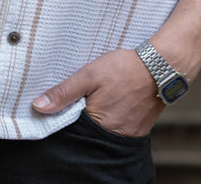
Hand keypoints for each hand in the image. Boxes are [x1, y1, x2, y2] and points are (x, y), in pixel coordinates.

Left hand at [32, 48, 163, 136]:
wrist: (161, 66)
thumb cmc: (125, 68)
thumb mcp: (90, 74)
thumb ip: (64, 92)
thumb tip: (38, 106)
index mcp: (95, 122)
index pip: (69, 130)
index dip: (62, 119)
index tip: (58, 109)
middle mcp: (111, 134)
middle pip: (86, 134)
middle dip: (80, 121)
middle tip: (84, 101)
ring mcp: (127, 134)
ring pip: (102, 132)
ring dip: (97, 120)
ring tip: (100, 101)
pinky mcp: (139, 131)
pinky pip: (119, 130)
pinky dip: (113, 120)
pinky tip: (113, 105)